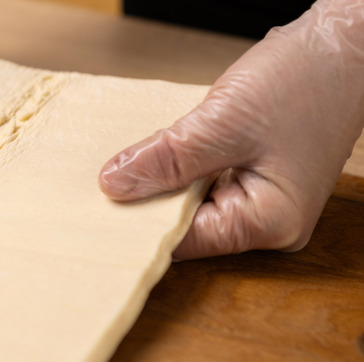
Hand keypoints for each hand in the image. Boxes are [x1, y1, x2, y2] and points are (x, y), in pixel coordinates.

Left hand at [99, 0, 363, 259]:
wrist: (343, 44)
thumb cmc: (303, 80)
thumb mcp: (222, 123)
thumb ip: (166, 160)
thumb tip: (114, 187)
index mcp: (267, 223)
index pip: (185, 241)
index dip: (138, 226)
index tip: (97, 212)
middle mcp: (267, 223)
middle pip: (187, 226)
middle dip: (147, 204)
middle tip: (101, 186)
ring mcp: (261, 201)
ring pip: (192, 203)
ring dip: (162, 184)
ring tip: (122, 169)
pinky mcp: (254, 178)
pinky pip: (203, 183)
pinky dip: (179, 170)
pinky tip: (154, 155)